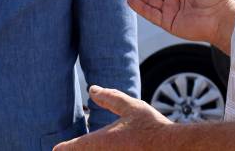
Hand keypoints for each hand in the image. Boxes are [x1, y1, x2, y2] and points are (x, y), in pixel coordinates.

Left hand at [53, 86, 172, 150]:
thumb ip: (110, 98)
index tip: (58, 148)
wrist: (177, 149)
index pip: (67, 149)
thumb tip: (92, 89)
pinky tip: (117, 149)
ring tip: (98, 147)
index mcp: (99, 142)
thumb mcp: (131, 107)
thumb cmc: (153, 128)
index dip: (63, 148)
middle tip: (73, 148)